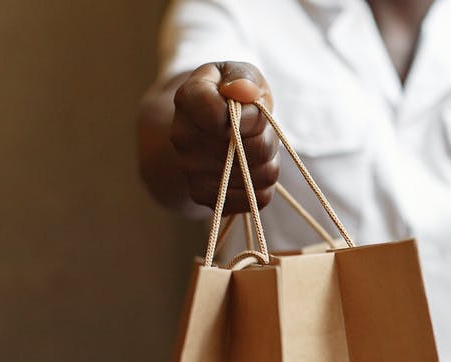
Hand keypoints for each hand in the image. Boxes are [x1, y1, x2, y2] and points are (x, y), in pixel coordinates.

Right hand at [170, 61, 278, 212]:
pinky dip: (263, 185)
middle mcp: (183, 137)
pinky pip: (256, 198)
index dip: (250, 115)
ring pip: (259, 175)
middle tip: (258, 128)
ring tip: (253, 146)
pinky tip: (250, 168)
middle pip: (252, 148)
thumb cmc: (230, 96)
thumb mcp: (239, 73)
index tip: (250, 107)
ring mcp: (191, 170)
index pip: (223, 115)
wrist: (205, 129)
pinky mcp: (204, 196)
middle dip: (266, 137)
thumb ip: (244, 77)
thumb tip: (244, 92)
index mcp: (189, 98)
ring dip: (267, 161)